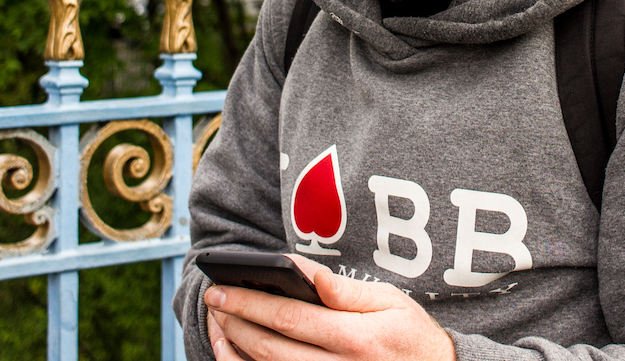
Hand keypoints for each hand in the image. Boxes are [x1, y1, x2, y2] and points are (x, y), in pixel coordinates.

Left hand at [205, 255, 455, 360]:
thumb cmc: (411, 335)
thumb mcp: (389, 301)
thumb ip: (344, 290)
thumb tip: (303, 272)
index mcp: (357, 339)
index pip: (290, 319)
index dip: (251, 303)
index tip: (223, 288)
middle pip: (272, 349)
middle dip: (236, 323)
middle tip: (213, 301)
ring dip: (236, 352)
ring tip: (218, 327)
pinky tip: (237, 356)